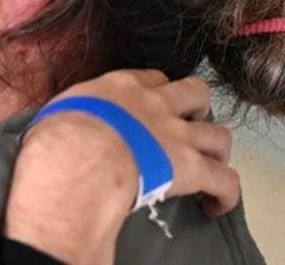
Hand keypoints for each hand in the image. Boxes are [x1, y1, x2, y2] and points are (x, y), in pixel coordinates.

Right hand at [3, 71, 239, 263]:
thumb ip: (74, 110)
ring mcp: (178, 135)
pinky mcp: (192, 168)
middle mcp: (157, 104)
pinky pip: (225, 180)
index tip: (153, 108)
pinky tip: (215, 206)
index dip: (159, 93)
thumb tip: (66, 121)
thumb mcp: (60, 109)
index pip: (153, 78)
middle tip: (186, 130)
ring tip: (207, 167)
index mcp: (123, 87)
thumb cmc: (59, 134)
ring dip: (216, 151)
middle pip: (197, 93)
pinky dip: (225, 193)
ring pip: (219, 135)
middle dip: (197, 110)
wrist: (80, 156)